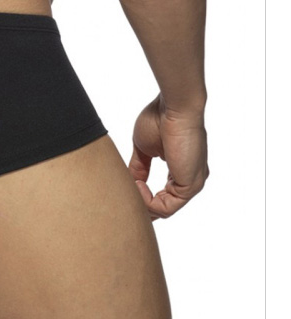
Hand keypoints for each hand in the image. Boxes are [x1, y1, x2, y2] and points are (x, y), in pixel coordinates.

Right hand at [128, 94, 208, 219]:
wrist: (174, 108)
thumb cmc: (160, 118)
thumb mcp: (144, 148)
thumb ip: (139, 168)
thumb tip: (132, 182)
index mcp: (182, 170)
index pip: (165, 196)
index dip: (144, 199)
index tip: (128, 191)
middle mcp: (191, 179)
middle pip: (165, 206)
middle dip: (143, 206)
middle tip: (124, 200)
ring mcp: (193, 184)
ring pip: (165, 210)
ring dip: (143, 204)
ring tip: (129, 188)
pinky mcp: (190, 186)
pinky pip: (167, 207)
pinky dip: (148, 202)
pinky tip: (138, 185)